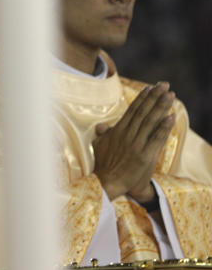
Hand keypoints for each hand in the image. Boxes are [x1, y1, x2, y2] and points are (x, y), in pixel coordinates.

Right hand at [92, 82, 174, 200]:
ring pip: (150, 122)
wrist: (107, 183)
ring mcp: (136, 145)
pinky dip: (164, 127)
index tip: (151, 88)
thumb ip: (103, 134)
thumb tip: (102, 126)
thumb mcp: (99, 146)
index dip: (143, 98)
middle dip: (155, 97)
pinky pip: (156, 139)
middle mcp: (127, 135)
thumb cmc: (103, 166)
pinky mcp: (145, 156)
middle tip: (164, 85)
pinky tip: (171, 117)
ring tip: (170, 95)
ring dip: (161, 107)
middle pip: (143, 112)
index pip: (133, 110)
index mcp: (118, 131)